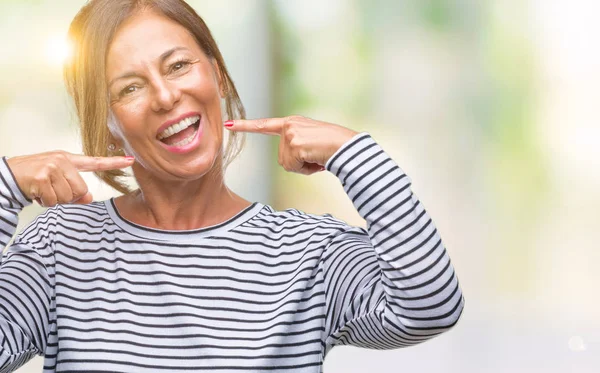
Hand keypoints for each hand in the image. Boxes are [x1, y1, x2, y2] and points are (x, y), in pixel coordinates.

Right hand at [6, 152, 134, 206]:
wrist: (5, 176)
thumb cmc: (33, 178)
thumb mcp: (56, 180)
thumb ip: (75, 190)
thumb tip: (88, 198)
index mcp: (68, 159)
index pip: (95, 162)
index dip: (114, 163)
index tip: (131, 160)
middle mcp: (62, 160)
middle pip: (81, 189)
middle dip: (67, 196)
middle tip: (51, 190)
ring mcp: (52, 167)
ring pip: (68, 196)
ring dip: (54, 199)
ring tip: (42, 190)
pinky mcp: (42, 177)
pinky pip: (54, 200)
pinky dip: (45, 201)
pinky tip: (36, 192)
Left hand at [224, 115, 357, 174]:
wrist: (349, 146)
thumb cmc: (336, 147)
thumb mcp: (313, 142)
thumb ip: (298, 147)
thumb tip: (291, 162)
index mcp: (293, 122)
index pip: (265, 125)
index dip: (246, 126)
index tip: (228, 125)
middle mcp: (289, 125)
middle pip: (282, 158)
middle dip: (299, 163)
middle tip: (316, 157)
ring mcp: (290, 134)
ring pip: (287, 164)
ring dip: (304, 167)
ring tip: (319, 158)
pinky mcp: (294, 144)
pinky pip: (294, 168)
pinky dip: (307, 170)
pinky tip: (318, 161)